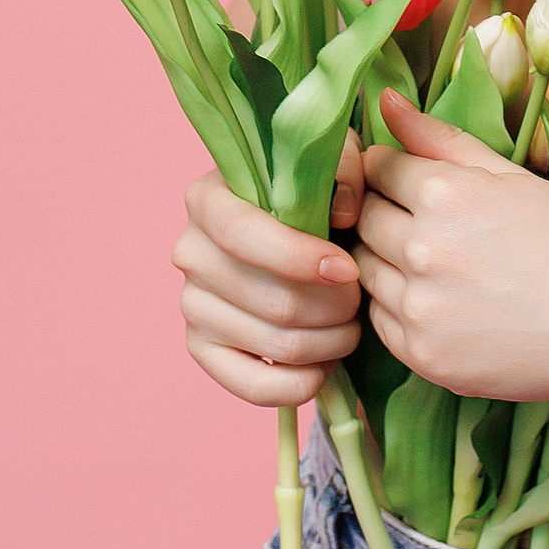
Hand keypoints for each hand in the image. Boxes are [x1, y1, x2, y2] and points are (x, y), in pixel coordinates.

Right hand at [172, 134, 362, 408]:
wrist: (295, 233)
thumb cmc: (316, 195)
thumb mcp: (334, 161)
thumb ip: (344, 168)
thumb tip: (343, 212)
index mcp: (208, 199)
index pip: (243, 235)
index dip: (300, 258)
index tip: (347, 269)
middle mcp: (190, 253)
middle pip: (273, 300)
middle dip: (334, 307)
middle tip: (358, 300)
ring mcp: (192, 305)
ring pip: (276, 344)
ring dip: (330, 343)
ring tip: (350, 327)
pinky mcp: (203, 349)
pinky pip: (253, 386)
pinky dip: (301, 383)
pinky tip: (325, 364)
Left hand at [353, 90, 548, 405]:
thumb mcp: (512, 177)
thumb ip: (441, 138)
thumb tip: (384, 100)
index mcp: (445, 193)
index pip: (377, 168)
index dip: (392, 173)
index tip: (415, 187)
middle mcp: (423, 249)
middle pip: (364, 219)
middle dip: (385, 215)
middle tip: (429, 228)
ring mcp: (420, 307)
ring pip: (364, 271)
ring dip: (386, 263)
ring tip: (437, 266)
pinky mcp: (424, 355)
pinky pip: (380, 321)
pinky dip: (399, 309)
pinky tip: (441, 303)